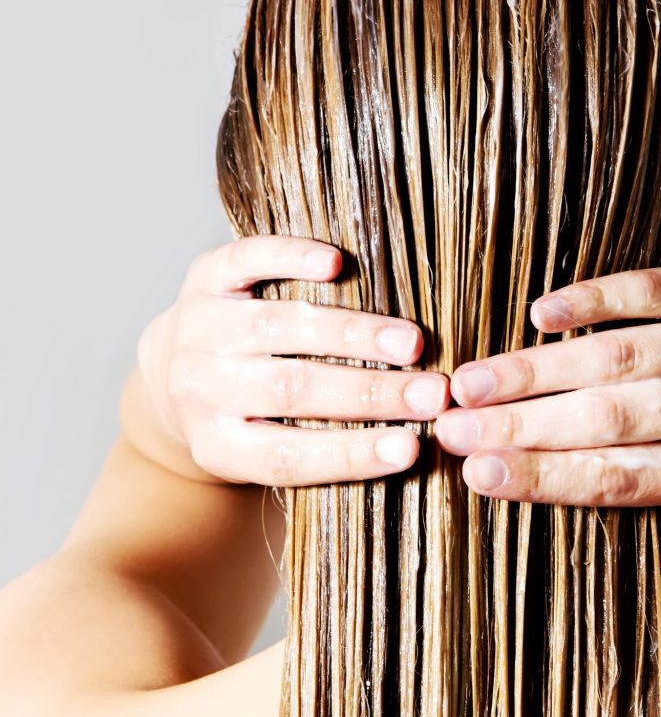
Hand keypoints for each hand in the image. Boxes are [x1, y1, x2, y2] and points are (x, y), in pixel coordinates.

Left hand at [133, 236, 449, 485]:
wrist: (171, 371)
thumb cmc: (246, 419)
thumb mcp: (264, 451)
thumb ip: (323, 449)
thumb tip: (411, 447)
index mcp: (218, 446)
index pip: (288, 457)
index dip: (352, 455)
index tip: (412, 448)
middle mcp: (201, 388)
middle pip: (291, 390)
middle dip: (370, 393)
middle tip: (432, 394)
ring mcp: (200, 329)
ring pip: (281, 327)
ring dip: (354, 335)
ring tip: (411, 343)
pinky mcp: (204, 277)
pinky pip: (245, 261)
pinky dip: (290, 258)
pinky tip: (336, 262)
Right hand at [435, 256, 660, 505]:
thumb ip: (648, 472)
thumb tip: (534, 473)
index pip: (620, 481)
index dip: (543, 479)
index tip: (476, 477)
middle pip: (607, 420)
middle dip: (518, 427)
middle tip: (446, 428)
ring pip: (616, 357)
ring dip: (534, 370)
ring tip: (469, 382)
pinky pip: (647, 291)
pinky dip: (588, 301)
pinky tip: (537, 315)